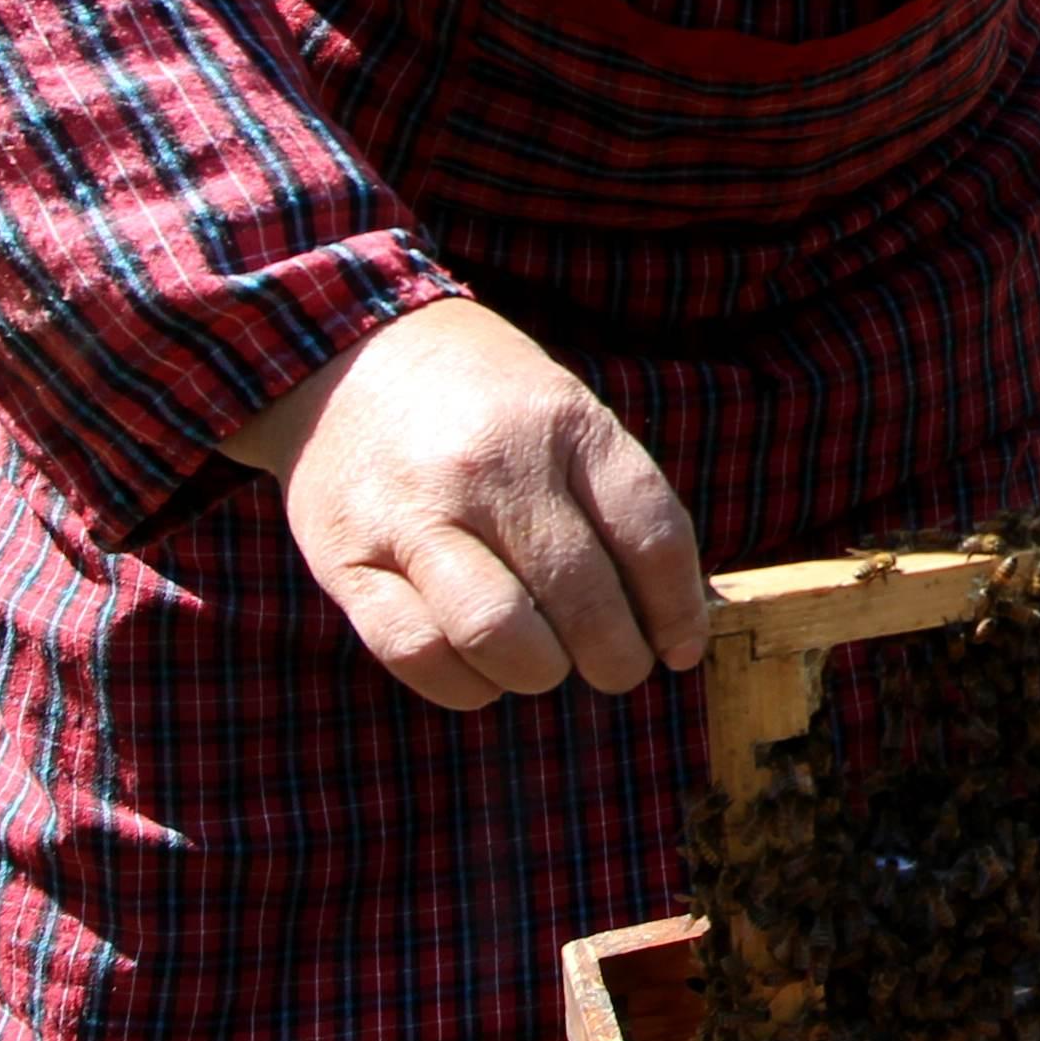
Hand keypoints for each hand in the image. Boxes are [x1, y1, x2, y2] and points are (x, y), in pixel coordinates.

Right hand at [220, 299, 709, 708]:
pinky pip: (419, 652)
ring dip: (540, 675)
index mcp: (564, 424)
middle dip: (617, 659)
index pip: (652, 536)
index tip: (680, 647)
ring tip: (544, 666)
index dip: (679, 611)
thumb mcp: (565, 414)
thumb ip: (620, 505)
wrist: (345, 355)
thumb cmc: (481, 402)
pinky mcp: (348, 560)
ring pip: (500, 636)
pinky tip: (481, 671)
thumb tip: (695, 613)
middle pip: (582, 597)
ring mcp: (414, 515)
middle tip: (616, 667)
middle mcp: (492, 467)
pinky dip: (465, 685)